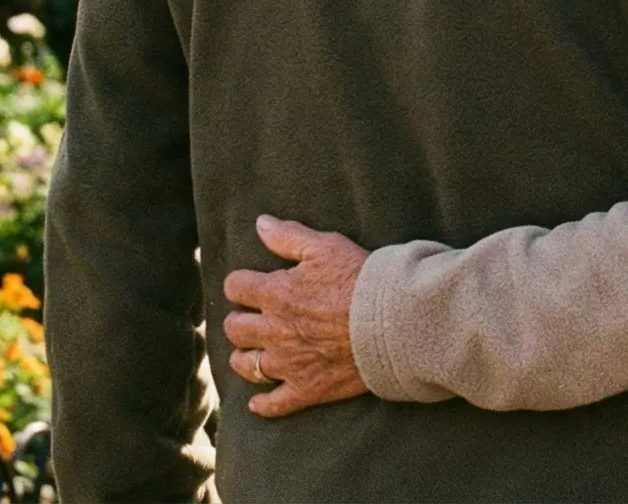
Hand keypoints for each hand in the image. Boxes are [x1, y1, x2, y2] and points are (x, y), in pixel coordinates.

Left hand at [221, 215, 373, 417]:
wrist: (393, 323)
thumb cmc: (361, 281)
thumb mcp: (325, 247)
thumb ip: (288, 236)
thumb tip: (260, 224)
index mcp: (275, 293)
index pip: (235, 287)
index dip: (240, 284)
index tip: (250, 285)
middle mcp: (273, 330)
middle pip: (234, 328)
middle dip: (240, 320)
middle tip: (252, 318)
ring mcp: (288, 363)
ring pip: (246, 365)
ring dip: (245, 358)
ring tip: (254, 352)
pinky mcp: (307, 388)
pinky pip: (275, 404)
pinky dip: (263, 404)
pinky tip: (259, 402)